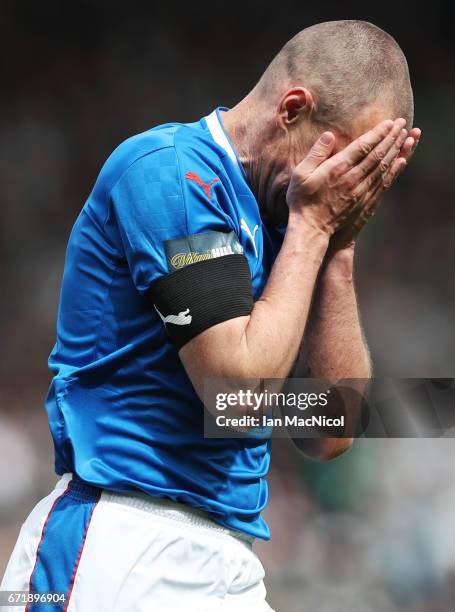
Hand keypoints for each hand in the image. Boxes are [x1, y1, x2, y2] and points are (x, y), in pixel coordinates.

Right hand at [286, 118, 410, 236]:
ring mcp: (361, 191)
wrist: (311, 230)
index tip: (389, 122)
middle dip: (392, 137)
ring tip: (406, 137)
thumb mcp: (300, 174)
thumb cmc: (302, 201)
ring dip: (396, 150)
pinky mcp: (365, 202)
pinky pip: (384, 183)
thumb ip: (316, 153)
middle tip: (402, 122)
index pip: (363, 146)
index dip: (378, 133)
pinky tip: (401, 161)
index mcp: (338, 168)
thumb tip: (329, 135)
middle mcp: (353, 178)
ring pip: (384, 166)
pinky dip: (394, 170)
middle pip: (378, 154)